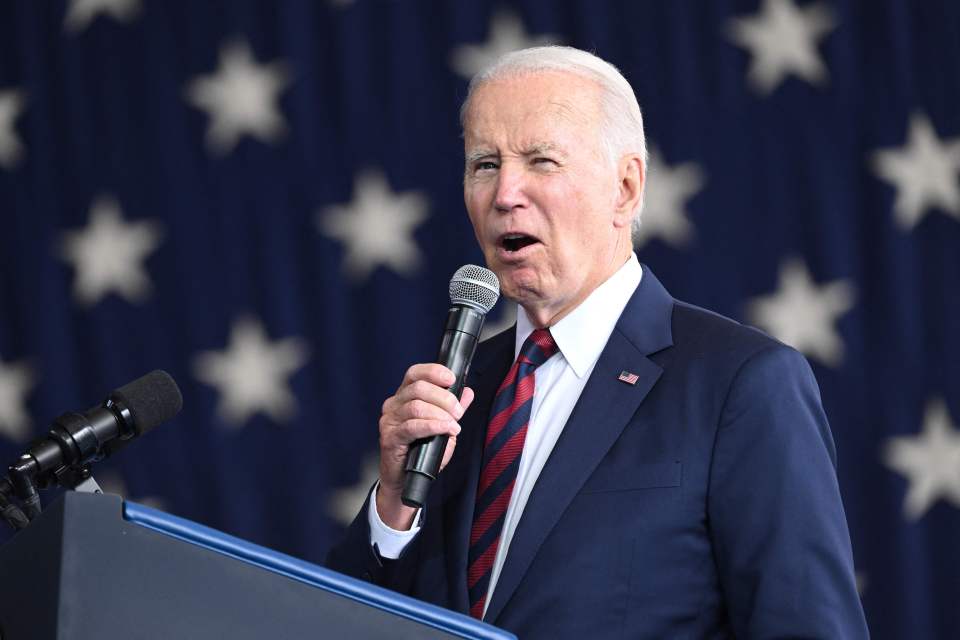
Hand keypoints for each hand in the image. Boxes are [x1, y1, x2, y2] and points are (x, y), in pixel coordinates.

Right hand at [376, 364, 475, 529]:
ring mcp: (390, 421)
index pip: (415, 373)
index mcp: (404, 396)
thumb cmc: (420, 451)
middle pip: (418, 388)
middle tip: (458, 412)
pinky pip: (413, 426)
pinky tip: (445, 429)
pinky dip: (433, 426)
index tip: (451, 378)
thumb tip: (467, 392)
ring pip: (416, 406)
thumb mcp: (441, 426)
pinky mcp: (390, 438)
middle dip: (444, 397)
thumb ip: (452, 409)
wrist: (403, 479)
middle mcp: (394, 405)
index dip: (433, 371)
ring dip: (440, 413)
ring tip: (453, 424)